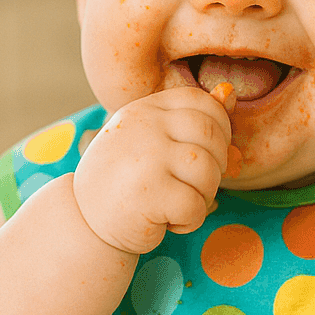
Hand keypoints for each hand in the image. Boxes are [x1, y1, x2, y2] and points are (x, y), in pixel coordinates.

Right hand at [71, 87, 233, 254]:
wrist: (85, 221)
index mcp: (147, 109)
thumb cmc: (129, 180)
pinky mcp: (148, 193)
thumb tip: (230, 93)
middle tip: (196, 185)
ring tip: (182, 204)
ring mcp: (145, 157)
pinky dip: (190, 220)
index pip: (203, 103)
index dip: (219, 130)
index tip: (207, 154)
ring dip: (205, 195)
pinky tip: (169, 221)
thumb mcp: (158, 142)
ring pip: (207, 170)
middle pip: (211, 135)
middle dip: (217, 165)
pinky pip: (195, 204)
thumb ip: (194, 120)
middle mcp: (144, 126)